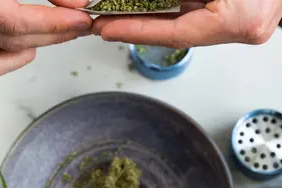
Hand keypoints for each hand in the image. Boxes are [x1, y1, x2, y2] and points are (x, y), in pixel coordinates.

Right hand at [0, 0, 91, 80]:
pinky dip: (14, 56)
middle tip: (81, 25)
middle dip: (56, 33)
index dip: (54, 23)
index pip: (15, 21)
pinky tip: (28, 42)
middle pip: (14, 39)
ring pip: (1, 56)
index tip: (82, 18)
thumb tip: (77, 2)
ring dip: (37, 43)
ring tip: (61, 31)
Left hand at [92, 0, 281, 47]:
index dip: (137, 30)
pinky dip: (164, 12)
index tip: (107, 29)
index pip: (174, 31)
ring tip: (114, 17)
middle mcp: (235, 27)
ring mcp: (232, 23)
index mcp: (237, 20)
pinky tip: (141, 8)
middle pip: (171, 30)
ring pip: (177, 22)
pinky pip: (188, 15)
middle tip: (102, 24)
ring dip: (146, 19)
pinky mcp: (229, 16)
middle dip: (134, 26)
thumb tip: (147, 0)